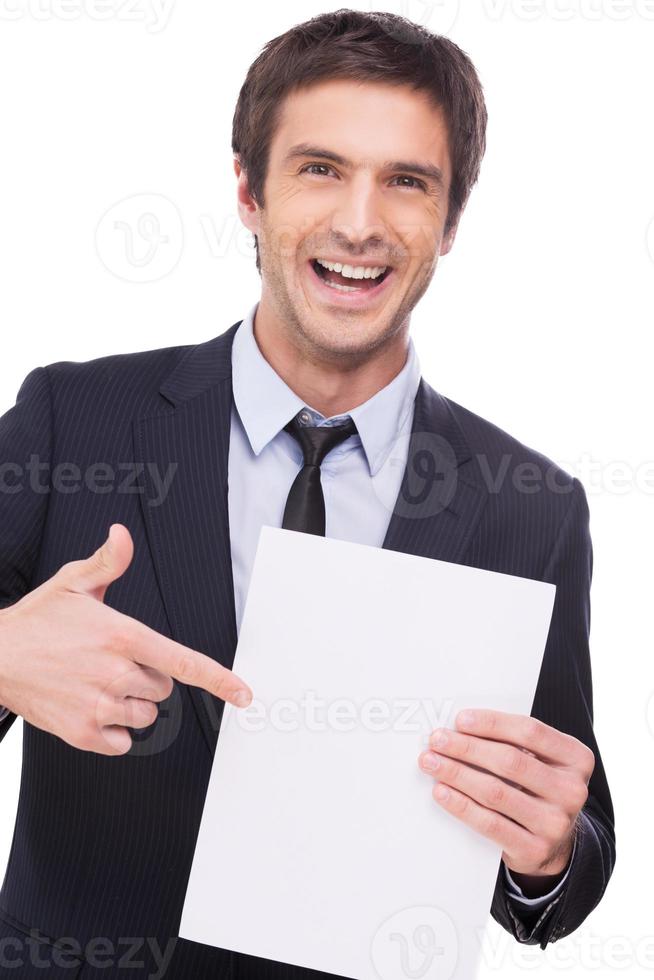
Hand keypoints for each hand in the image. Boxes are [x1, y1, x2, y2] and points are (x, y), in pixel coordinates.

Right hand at [0, 524, 251, 755]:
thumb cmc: (38, 620)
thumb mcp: (74, 582)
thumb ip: (108, 561)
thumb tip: (122, 534)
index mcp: (123, 636)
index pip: (184, 661)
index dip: (219, 679)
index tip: (243, 693)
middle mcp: (116, 673)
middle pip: (163, 688)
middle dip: (146, 676)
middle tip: (112, 661)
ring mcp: (99, 706)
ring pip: (145, 715)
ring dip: (131, 704)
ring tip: (98, 682)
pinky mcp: (82, 733)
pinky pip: (122, 742)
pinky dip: (113, 730)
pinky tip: (91, 706)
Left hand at [418, 709, 593, 878]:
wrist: (555, 842)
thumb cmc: (538, 787)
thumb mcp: (542, 760)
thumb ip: (514, 741)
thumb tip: (461, 726)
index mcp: (577, 758)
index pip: (530, 731)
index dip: (492, 723)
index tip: (460, 719)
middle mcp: (572, 791)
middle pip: (511, 761)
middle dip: (467, 747)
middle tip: (437, 740)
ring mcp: (556, 823)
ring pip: (496, 792)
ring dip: (456, 773)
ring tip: (432, 762)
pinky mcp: (535, 850)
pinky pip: (489, 823)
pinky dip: (460, 805)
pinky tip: (442, 791)